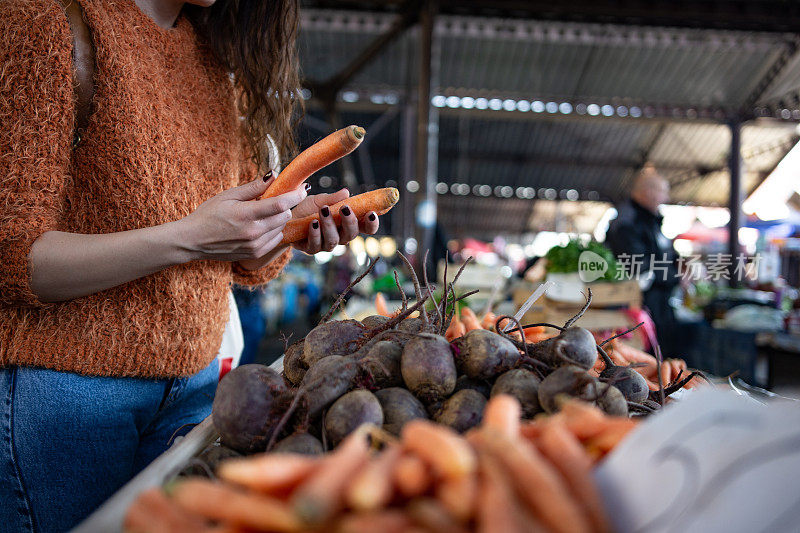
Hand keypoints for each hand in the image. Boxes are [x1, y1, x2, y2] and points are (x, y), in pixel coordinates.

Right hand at [176, 175, 305, 261]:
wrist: (194, 241)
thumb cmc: (209, 214)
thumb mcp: (228, 195)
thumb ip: (253, 187)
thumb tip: (274, 174)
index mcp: (245, 214)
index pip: (279, 204)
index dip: (295, 195)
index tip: (303, 187)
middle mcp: (253, 232)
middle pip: (284, 215)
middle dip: (284, 205)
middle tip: (275, 199)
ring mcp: (255, 245)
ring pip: (281, 227)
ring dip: (278, 218)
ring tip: (262, 213)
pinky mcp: (256, 254)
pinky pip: (276, 239)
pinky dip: (273, 230)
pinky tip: (260, 226)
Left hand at [291, 189, 379, 253]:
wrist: (286, 218)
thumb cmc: (307, 210)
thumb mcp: (320, 200)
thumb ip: (333, 199)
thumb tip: (346, 192)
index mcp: (347, 224)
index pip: (365, 228)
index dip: (371, 224)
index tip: (371, 214)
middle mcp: (340, 237)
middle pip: (351, 235)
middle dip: (350, 222)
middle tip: (345, 208)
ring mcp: (326, 245)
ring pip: (334, 240)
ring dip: (330, 225)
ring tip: (324, 210)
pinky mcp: (311, 249)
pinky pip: (316, 245)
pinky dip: (315, 233)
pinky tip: (313, 223)